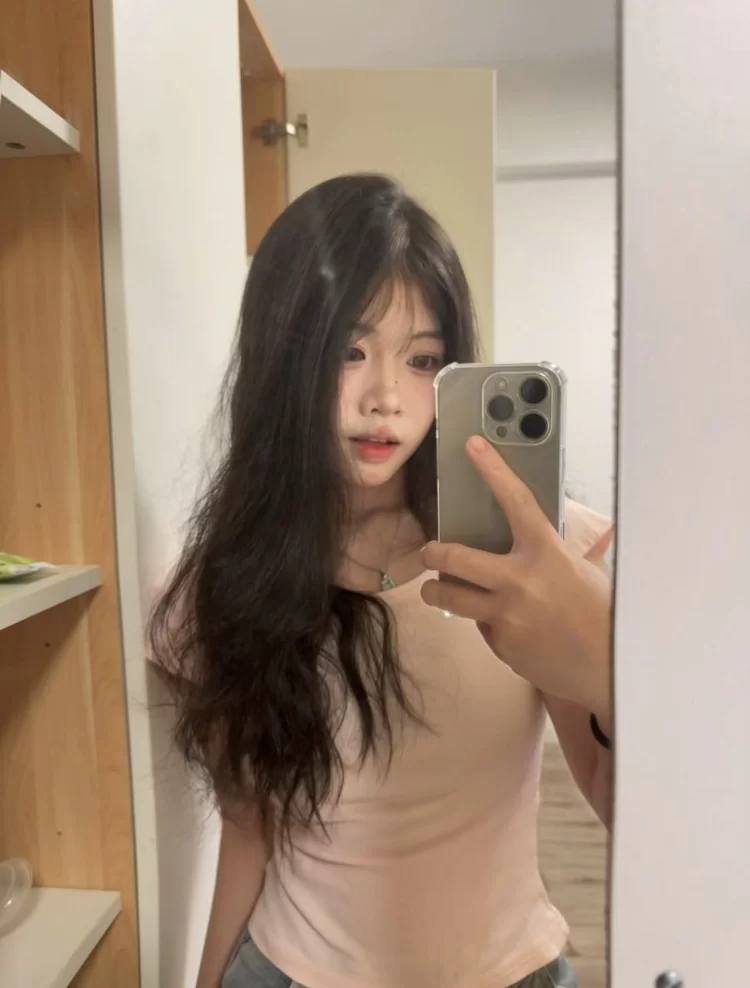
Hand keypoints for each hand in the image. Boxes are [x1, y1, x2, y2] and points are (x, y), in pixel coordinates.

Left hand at [421, 436, 611, 728]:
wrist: (609, 668)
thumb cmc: (601, 613)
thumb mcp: (581, 570)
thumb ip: (551, 551)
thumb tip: (534, 530)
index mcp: (546, 552)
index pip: (515, 501)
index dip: (492, 469)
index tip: (473, 447)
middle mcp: (519, 581)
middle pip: (453, 558)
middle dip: (432, 554)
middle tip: (429, 552)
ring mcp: (506, 615)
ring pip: (448, 596)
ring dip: (437, 591)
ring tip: (437, 588)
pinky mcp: (500, 645)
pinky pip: (479, 626)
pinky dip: (485, 623)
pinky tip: (507, 626)